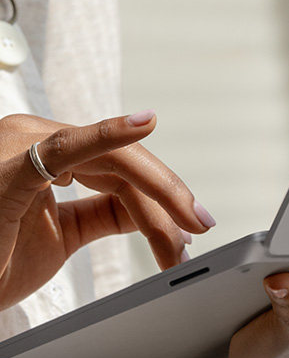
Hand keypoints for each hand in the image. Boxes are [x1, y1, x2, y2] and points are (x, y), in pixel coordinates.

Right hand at [0, 111, 215, 309]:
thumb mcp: (61, 234)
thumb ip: (104, 214)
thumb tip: (151, 211)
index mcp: (47, 154)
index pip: (120, 168)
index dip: (161, 197)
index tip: (192, 227)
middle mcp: (35, 141)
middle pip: (125, 165)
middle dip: (169, 199)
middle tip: (200, 228)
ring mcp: (20, 148)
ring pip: (115, 164)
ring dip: (156, 200)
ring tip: (181, 234)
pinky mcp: (9, 169)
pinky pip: (65, 148)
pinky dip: (108, 133)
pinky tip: (144, 123)